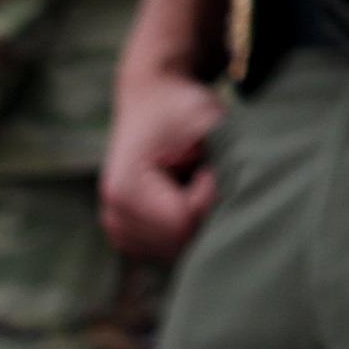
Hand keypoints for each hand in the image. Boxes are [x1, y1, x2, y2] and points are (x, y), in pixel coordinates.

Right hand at [101, 61, 225, 262]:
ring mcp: (118, 230)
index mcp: (124, 189)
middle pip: (180, 241)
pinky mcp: (128, 237)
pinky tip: (179, 195)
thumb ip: (222, 162)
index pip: (185, 221)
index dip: (209, 193)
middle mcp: (114, 216)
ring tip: (187, 178)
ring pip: (178, 248)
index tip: (206, 162)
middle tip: (199, 168)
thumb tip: (234, 205)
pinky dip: (185, 225)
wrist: (151, 101)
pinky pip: (171, 248)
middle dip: (203, 208)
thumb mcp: (206, 122)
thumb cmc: (180, 108)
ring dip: (194, 216)